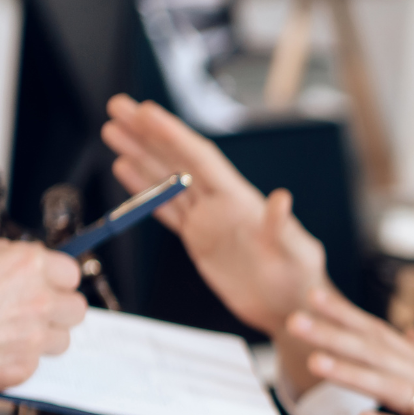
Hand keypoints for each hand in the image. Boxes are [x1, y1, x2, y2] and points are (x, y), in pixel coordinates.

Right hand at [0, 241, 85, 390]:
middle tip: (33, 310)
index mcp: (28, 267)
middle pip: (75, 309)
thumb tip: (21, 262)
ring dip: (42, 337)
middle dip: (57, 309)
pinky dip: (17, 359)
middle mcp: (38, 302)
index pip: (70, 273)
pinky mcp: (21, 368)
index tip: (48, 285)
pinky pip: (33, 363)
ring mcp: (32, 338)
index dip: (56, 280)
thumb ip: (5, 259)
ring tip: (9, 333)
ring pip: (60, 340)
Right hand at [102, 95, 328, 332]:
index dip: (172, 135)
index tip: (145, 112)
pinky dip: (143, 191)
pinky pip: (166, 209)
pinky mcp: (199, 238)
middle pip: (176, 160)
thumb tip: (281, 199)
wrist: (290, 307)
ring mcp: (208, 219)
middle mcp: (221, 203)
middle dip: (146, 133)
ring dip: (139, 155)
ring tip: (113, 131)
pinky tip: (125, 170)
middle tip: (117, 107)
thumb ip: (283, 228)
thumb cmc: (300, 279)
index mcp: (240, 200)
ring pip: (165, 180)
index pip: (200, 159)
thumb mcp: (296, 253)